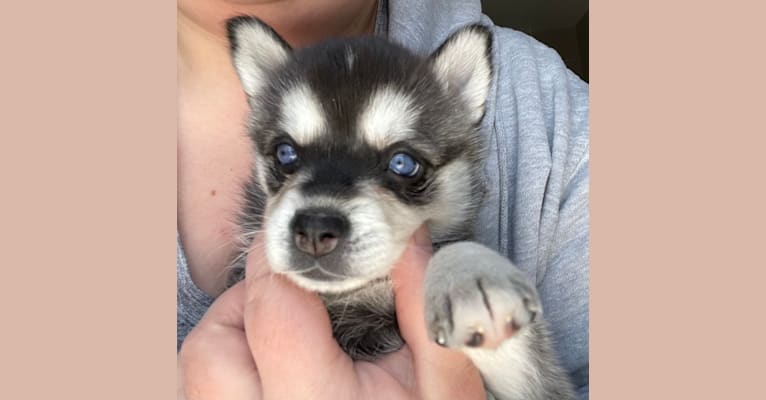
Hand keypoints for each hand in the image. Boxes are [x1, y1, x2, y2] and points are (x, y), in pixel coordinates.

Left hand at [178, 225, 485, 398]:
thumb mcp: (446, 387)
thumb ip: (427, 311)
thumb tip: (405, 239)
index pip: (274, 312)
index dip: (284, 263)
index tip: (307, 250)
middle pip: (211, 347)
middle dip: (246, 303)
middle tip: (296, 297)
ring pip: (200, 371)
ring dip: (235, 337)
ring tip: (288, 335)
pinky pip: (213, 391)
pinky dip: (236, 367)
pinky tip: (280, 370)